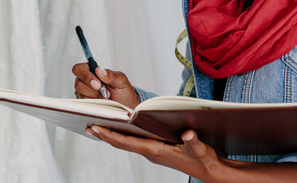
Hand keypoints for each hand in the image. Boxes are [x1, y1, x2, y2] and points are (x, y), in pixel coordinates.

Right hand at [72, 63, 139, 108]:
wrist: (126, 106)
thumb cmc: (122, 91)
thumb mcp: (121, 81)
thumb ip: (111, 74)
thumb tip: (99, 70)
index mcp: (92, 71)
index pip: (79, 69)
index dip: (85, 76)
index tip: (97, 83)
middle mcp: (85, 81)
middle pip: (78, 83)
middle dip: (92, 89)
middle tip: (104, 91)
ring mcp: (84, 93)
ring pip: (81, 94)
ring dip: (95, 97)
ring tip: (105, 96)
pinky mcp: (85, 103)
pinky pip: (84, 104)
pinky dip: (94, 103)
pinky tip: (102, 102)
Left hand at [85, 126, 222, 180]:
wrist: (210, 172)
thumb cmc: (204, 160)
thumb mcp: (200, 150)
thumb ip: (194, 141)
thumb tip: (188, 133)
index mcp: (156, 150)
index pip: (127, 142)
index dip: (110, 135)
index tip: (95, 128)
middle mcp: (151, 152)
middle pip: (122, 142)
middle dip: (105, 134)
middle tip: (87, 125)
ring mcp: (152, 151)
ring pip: (127, 143)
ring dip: (112, 135)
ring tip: (96, 126)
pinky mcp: (156, 150)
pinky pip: (135, 143)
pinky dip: (123, 136)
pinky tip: (118, 129)